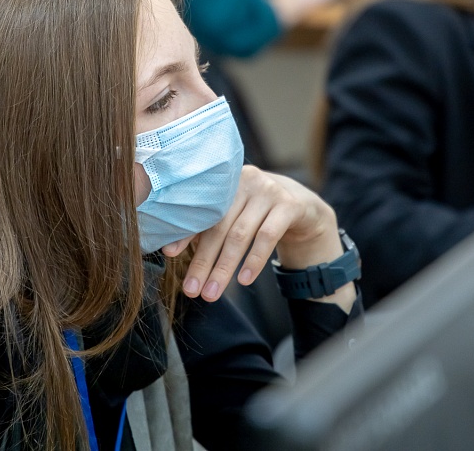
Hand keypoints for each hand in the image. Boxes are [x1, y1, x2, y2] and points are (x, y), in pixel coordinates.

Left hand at [163, 166, 353, 309]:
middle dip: (203, 261)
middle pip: (219, 226)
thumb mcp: (234, 216)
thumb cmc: (259, 215)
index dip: (184, 232)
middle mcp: (245, 180)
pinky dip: (254, 260)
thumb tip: (170, 250)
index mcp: (226, 181)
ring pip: (240, 234)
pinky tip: (244, 280)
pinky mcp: (290, 205)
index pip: (201, 209)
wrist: (304, 209)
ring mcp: (269, 190)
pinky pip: (268, 236)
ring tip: (212, 293)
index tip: (169, 255)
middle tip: (191, 290)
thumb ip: (208, 227)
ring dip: (224, 268)